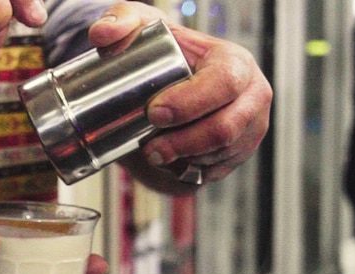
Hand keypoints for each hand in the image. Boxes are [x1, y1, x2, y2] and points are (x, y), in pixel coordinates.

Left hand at [88, 2, 272, 194]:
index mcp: (235, 61)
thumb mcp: (141, 26)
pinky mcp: (241, 151)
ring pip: (222, 153)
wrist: (176, 79)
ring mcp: (251, 126)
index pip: (223, 83)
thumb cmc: (163, 51)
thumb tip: (101, 36)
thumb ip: (120, 20)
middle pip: (226, 128)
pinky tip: (173, 164)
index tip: (153, 113)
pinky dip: (194, 171)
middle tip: (149, 148)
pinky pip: (219, 170)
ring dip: (186, 159)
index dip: (189, 103)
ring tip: (154, 154)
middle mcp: (253, 94)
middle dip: (183, 142)